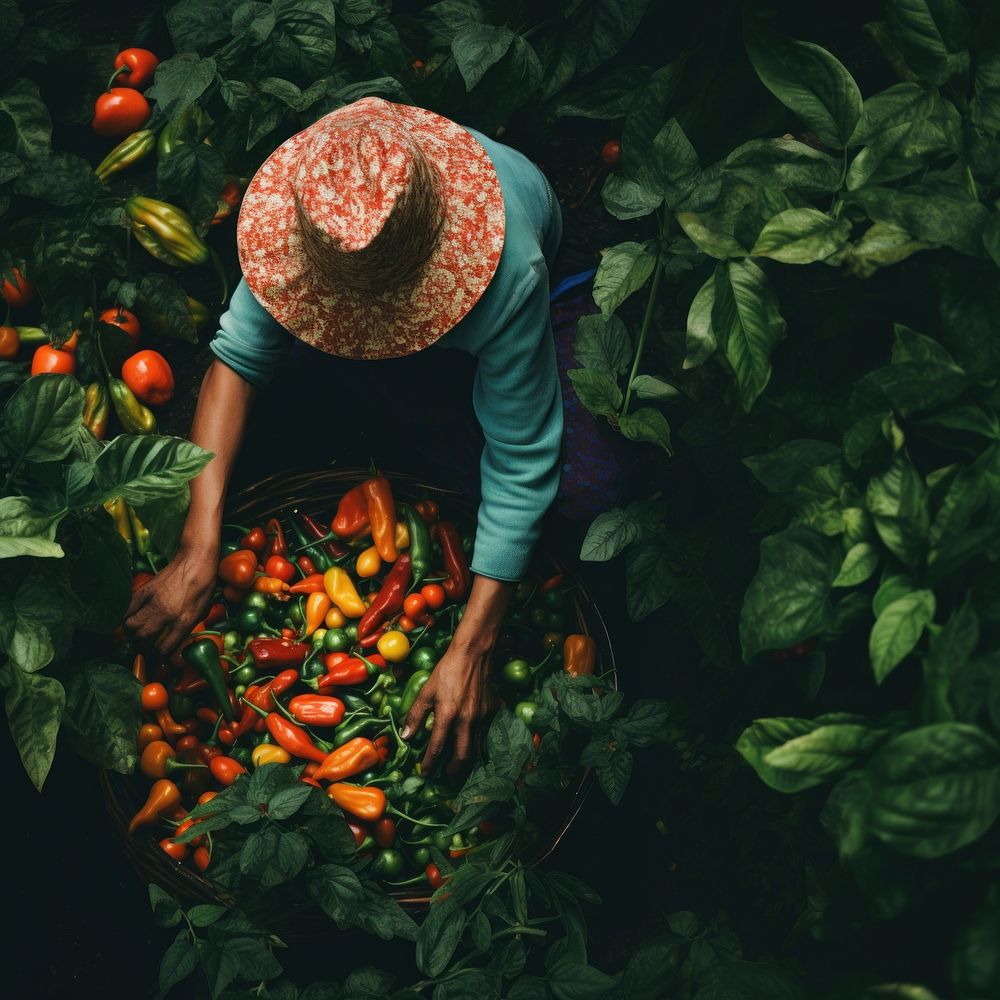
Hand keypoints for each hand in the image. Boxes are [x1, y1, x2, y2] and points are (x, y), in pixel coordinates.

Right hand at [124, 542, 218, 655]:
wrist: (196, 559)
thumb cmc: (204, 584)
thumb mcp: (202, 610)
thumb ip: (186, 626)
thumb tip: (172, 638)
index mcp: (184, 620)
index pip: (164, 647)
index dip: (161, 652)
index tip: (160, 650)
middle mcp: (166, 613)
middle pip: (142, 638)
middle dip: (143, 644)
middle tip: (146, 642)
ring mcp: (153, 601)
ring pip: (130, 626)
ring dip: (132, 632)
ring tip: (138, 631)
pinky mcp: (144, 590)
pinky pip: (127, 609)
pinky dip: (126, 617)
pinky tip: (131, 618)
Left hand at [400, 640, 497, 774]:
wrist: (473, 655)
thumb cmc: (446, 671)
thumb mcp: (426, 691)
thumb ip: (415, 715)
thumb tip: (406, 736)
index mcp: (448, 714)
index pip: (437, 746)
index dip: (429, 762)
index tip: (424, 772)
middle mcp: (467, 719)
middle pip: (462, 755)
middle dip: (453, 770)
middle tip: (445, 775)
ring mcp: (482, 716)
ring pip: (476, 747)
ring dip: (465, 759)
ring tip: (456, 765)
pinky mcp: (491, 711)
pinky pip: (484, 732)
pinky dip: (476, 740)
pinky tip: (469, 740)